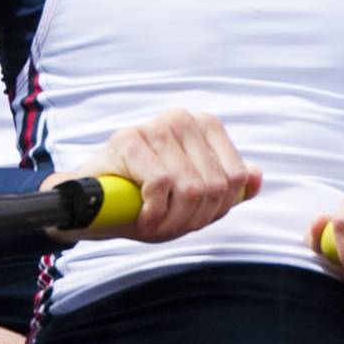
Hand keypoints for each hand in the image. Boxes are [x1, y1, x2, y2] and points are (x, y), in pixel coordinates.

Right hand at [45, 109, 260, 241]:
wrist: (88, 205)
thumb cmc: (140, 200)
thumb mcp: (188, 198)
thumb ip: (225, 186)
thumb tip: (256, 178)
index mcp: (205, 127)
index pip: (236, 178)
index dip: (216, 210)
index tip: (189, 218)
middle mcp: (183, 119)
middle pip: (215, 186)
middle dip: (193, 218)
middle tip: (166, 224)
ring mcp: (155, 126)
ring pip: (191, 188)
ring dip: (172, 220)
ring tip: (152, 222)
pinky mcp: (129, 139)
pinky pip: (161, 185)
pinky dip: (153, 213)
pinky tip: (140, 216)